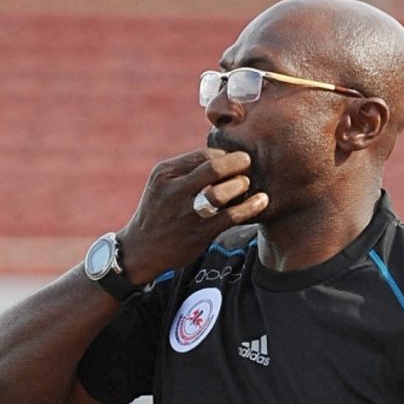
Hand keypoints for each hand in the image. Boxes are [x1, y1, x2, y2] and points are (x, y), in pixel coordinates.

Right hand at [117, 148, 268, 283]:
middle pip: (213, 168)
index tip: (234, 157)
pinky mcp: (199, 233)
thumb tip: (223, 155)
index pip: (203, 154)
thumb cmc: (159, 211)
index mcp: (165, 173)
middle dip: (236, 162)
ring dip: (240, 185)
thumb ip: (187, 170)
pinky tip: (262, 201)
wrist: (140, 249)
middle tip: (249, 162)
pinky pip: (230, 217)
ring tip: (247, 183)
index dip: (224, 154)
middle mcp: (174, 191)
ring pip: (220, 193)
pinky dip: (250, 207)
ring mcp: (186, 213)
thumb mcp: (163, 184)